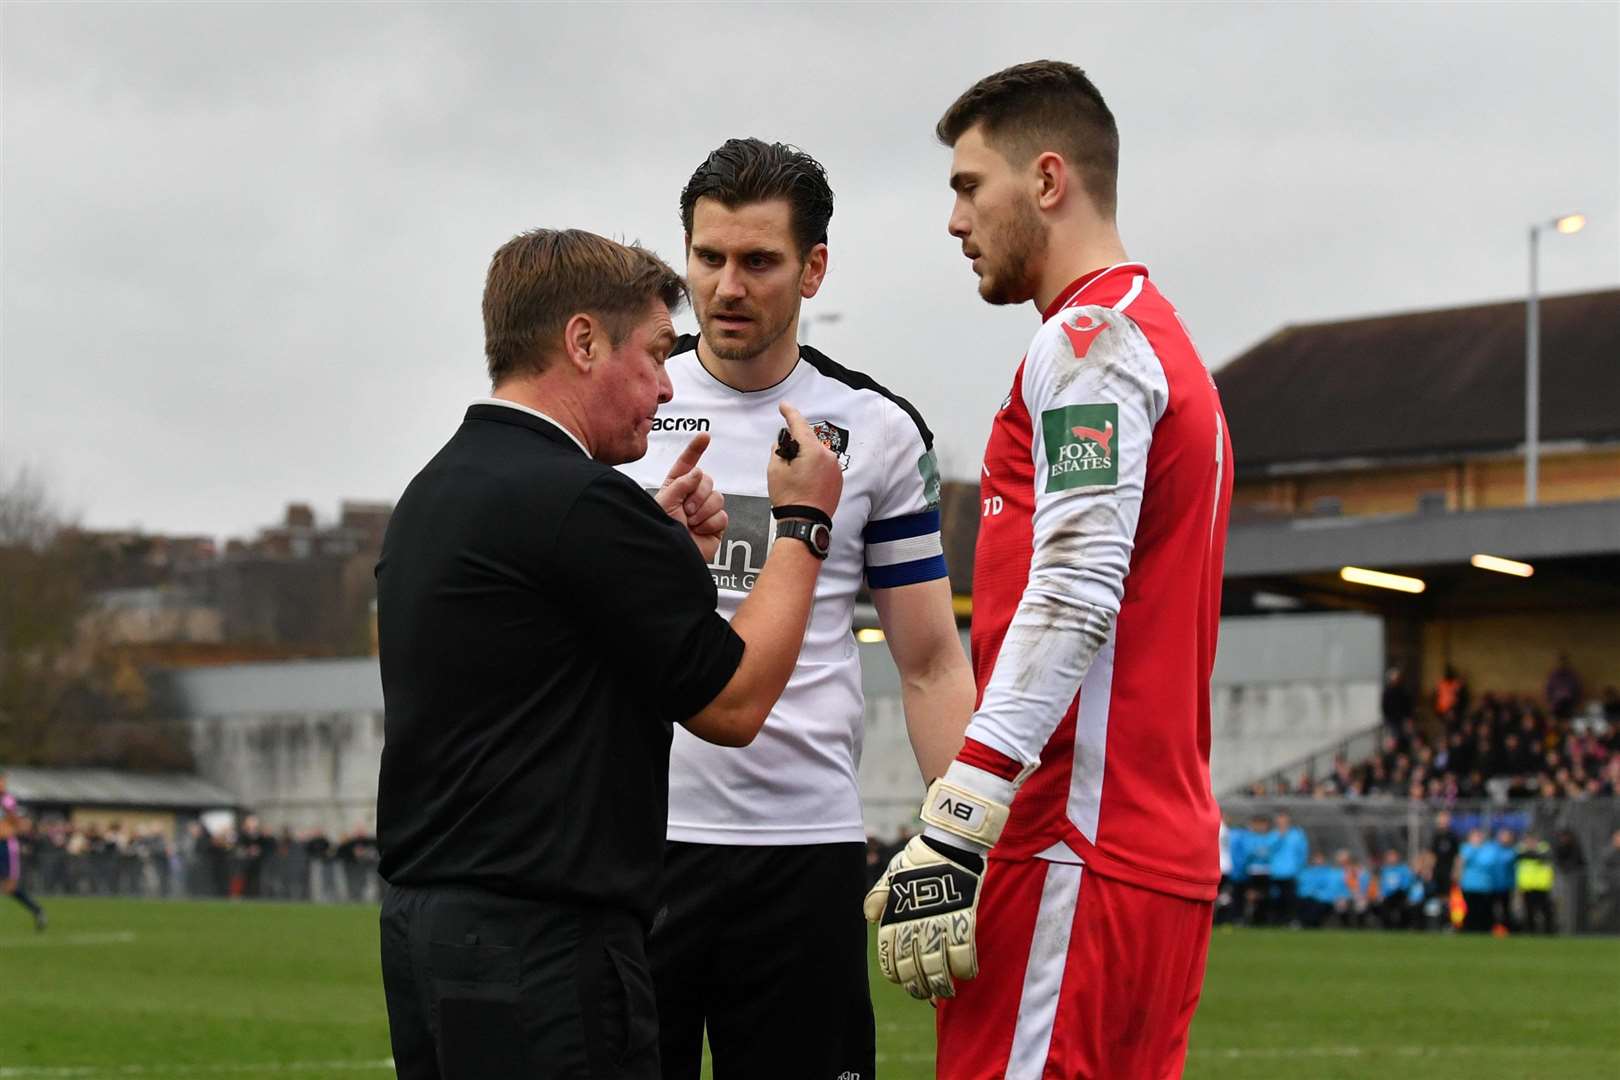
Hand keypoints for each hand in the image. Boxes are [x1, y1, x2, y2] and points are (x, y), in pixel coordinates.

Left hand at [655, 433, 727, 562]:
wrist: (671, 556)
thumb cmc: (660, 530)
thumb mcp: (665, 502)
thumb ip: (681, 483)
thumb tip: (698, 472)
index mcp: (675, 487)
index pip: (686, 465)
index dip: (695, 450)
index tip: (705, 436)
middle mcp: (691, 496)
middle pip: (708, 480)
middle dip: (698, 493)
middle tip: (686, 509)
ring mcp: (705, 510)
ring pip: (717, 497)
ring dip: (703, 510)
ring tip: (691, 522)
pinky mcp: (716, 524)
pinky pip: (722, 515)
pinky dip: (710, 523)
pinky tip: (699, 530)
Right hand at [767, 402, 841, 516]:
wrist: (805, 522)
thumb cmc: (790, 498)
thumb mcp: (775, 470)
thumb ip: (778, 450)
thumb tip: (782, 444)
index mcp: (813, 451)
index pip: (800, 425)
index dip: (790, 414)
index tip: (784, 407)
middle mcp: (828, 456)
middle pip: (809, 441)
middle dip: (797, 445)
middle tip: (785, 459)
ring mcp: (836, 469)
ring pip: (817, 454)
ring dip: (806, 457)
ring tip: (796, 476)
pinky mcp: (838, 479)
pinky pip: (824, 466)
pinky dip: (815, 468)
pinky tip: (805, 481)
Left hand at [862, 763, 1014, 999]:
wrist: (949, 842)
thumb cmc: (919, 857)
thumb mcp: (892, 874)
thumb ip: (880, 897)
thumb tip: (868, 917)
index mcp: (895, 918)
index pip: (890, 958)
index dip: (896, 974)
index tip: (904, 980)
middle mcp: (915, 926)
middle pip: (913, 971)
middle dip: (918, 988)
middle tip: (925, 993)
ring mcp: (939, 925)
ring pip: (937, 970)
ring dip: (941, 987)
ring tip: (945, 992)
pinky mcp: (963, 921)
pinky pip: (964, 955)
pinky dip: (965, 969)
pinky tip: (967, 974)